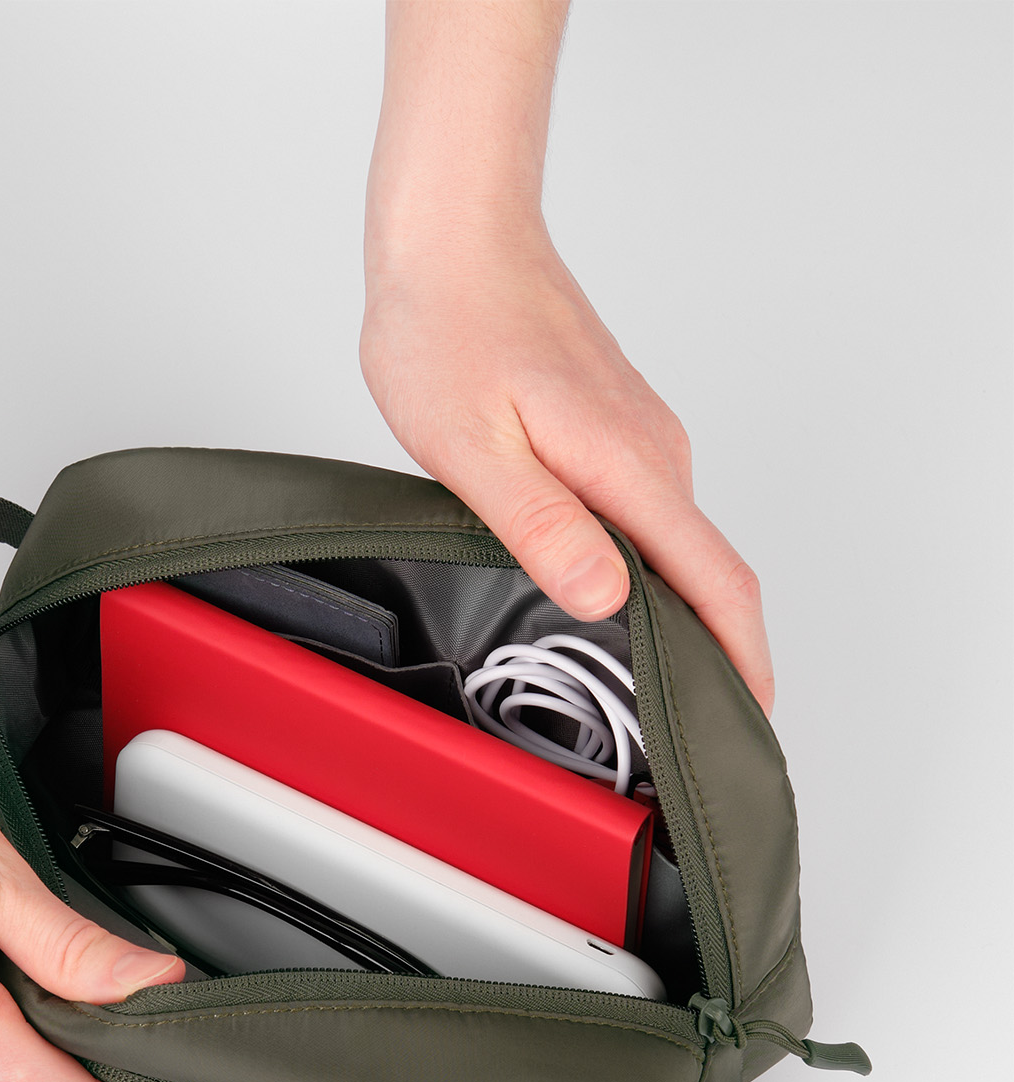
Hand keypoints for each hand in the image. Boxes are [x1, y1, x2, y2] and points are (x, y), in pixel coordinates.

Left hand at [362, 221, 774, 714]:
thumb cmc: (449, 329)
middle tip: (676, 727)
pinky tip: (602, 593)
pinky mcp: (615, 427)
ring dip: (671, 610)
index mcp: (626, 465)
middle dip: (712, 653)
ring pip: (674, 544)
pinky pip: (647, 514)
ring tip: (637, 681)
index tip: (748, 718)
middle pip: (707, 571)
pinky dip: (643, 566)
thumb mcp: (474, 448)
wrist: (456, 238)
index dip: (740, 658)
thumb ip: (542, 526)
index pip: (714, 579)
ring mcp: (638, 436)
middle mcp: (653, 452)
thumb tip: (606, 595)